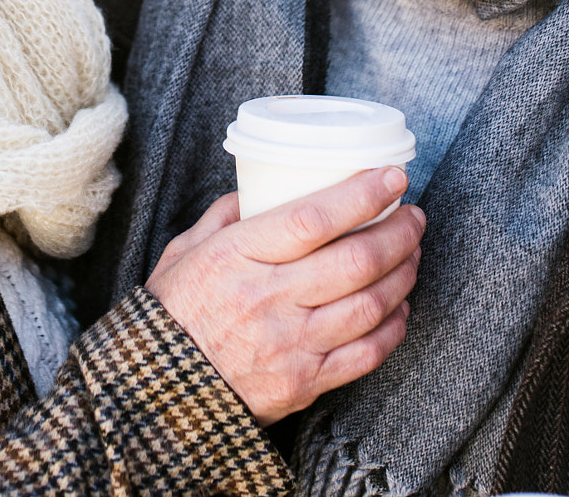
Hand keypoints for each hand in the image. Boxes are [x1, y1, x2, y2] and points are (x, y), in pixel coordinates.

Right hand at [145, 168, 424, 424]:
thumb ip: (224, 215)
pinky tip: (399, 306)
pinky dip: (393, 327)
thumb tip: (261, 186)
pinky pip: (366, 354)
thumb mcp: (183, 251)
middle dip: (398, 232)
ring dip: (404, 274)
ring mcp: (290, 344)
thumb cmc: (171, 313)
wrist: (155, 392)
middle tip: (413, 216)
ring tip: (412, 254)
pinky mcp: (304, 383)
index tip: (391, 177)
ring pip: (370, 304)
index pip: (313, 219)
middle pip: (355, 260)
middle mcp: (268, 298)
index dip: (361, 195)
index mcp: (236, 257)